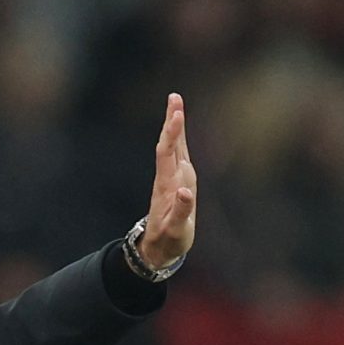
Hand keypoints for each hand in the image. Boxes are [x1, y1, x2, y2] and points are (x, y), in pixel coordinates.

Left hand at [139, 93, 197, 268]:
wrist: (158, 247)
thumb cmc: (169, 239)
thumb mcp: (176, 230)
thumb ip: (180, 211)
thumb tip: (185, 192)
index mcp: (168, 185)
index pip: (169, 153)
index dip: (173, 133)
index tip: (176, 113)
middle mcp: (170, 178)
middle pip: (170, 144)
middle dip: (173, 121)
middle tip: (174, 97)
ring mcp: (173, 180)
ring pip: (175, 148)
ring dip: (176, 127)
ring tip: (177, 105)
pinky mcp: (178, 184)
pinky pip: (180, 157)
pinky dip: (180, 141)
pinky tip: (179, 128)